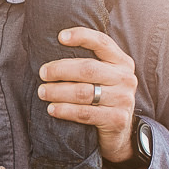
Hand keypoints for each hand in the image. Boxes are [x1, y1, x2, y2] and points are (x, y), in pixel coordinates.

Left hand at [37, 27, 138, 164]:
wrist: (120, 132)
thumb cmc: (103, 98)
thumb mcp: (104, 76)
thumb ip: (90, 61)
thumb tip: (57, 44)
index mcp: (122, 62)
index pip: (102, 42)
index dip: (81, 36)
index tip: (60, 37)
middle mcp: (126, 78)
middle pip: (88, 69)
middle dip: (61, 69)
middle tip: (42, 73)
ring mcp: (123, 99)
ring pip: (84, 92)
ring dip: (58, 91)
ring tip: (42, 92)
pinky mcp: (117, 119)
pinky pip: (84, 113)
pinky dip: (65, 110)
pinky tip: (52, 109)